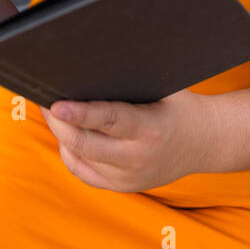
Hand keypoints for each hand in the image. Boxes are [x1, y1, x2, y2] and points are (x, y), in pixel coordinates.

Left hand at [38, 88, 213, 192]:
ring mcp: (128, 178)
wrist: (205, 143)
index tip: (56, 105)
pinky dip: (69, 153)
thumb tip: (92, 60)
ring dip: (62, 134)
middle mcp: (138, 158)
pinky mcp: (121, 187)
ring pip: (79, 158)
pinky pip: (83, 172)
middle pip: (85, 144)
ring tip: (53, 112)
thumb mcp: (164, 88)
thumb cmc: (180, 107)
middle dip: (59, 122)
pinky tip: (66, 135)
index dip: (80, 113)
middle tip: (44, 100)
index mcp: (150, 129)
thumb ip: (131, 81)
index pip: (109, 121)